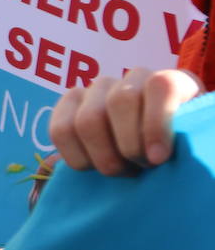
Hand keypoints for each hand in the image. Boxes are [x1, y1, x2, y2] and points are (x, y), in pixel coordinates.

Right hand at [50, 68, 201, 174]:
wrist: (149, 162)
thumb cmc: (176, 157)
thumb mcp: (189, 148)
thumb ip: (181, 143)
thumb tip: (158, 154)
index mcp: (174, 83)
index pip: (161, 85)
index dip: (157, 122)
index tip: (158, 159)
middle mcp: (134, 78)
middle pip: (120, 100)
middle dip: (128, 145)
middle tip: (139, 169)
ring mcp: (98, 88)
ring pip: (87, 119)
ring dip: (103, 156)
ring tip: (120, 171)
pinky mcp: (69, 103)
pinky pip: (60, 130)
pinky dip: (77, 157)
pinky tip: (94, 167)